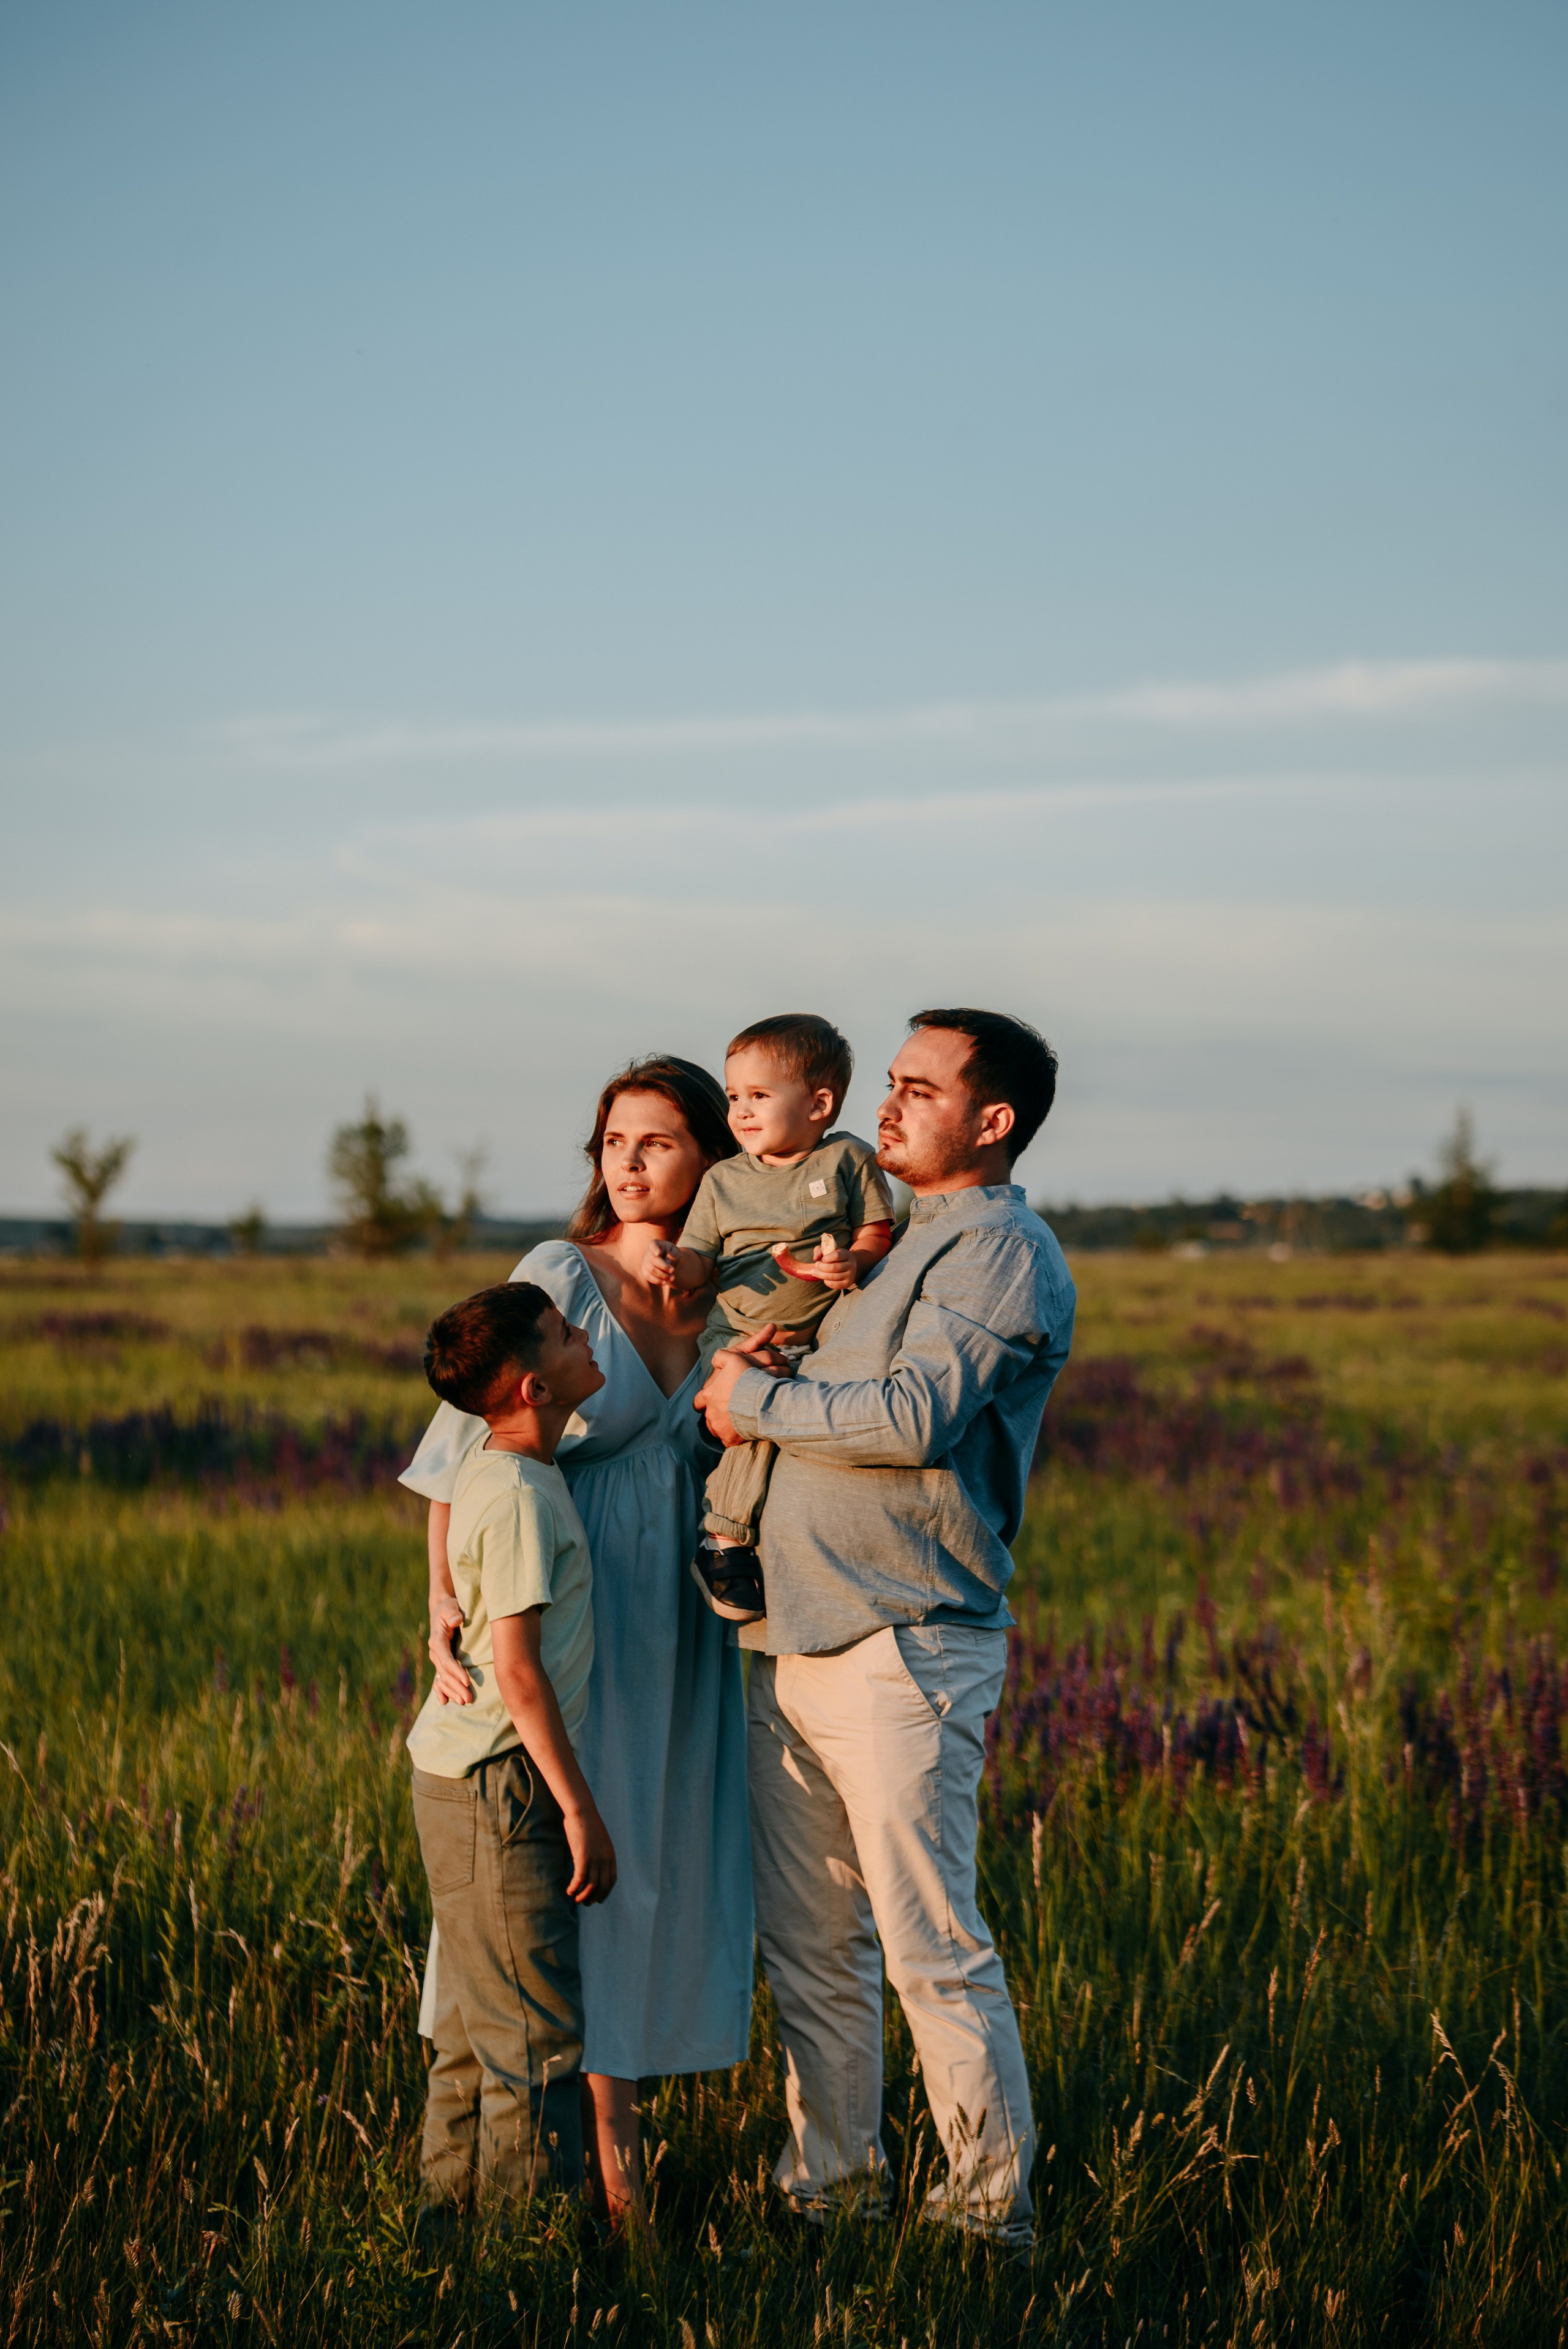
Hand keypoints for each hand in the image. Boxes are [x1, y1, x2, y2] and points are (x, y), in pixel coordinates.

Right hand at [429, 1594, 472, 1706]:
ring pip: (442, 1679)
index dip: (455, 1671)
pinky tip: (445, 1701)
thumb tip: (456, 1620)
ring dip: (452, 1691)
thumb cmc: (449, 1607)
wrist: (442, 1610)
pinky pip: (439, 1679)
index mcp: (437, 1640)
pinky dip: (441, 1691)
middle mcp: (435, 1652)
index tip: (467, 1681)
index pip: (445, 1659)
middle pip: (444, 1673)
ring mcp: (437, 1659)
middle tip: (468, 1698)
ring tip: (464, 1702)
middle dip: (456, 1687)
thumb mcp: (451, 1606)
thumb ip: (453, 1613)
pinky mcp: (441, 1662)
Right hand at [563, 1800, 617, 1903]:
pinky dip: (574, 1888)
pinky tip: (569, 1891)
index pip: (611, 1881)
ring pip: (590, 1886)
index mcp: (611, 1856)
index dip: (605, 1893)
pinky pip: (579, 1879)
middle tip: (585, 1903)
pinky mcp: (583, 1858)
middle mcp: (605, 1860)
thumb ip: (600, 1854)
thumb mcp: (599, 1841)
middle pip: (602, 1886)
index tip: (598, 1899)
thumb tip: (594, 1865)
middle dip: (594, 1898)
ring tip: (576, 1899)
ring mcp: (594, 1859)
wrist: (582, 1812)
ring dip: (583, 1896)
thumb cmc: (588, 1825)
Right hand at [641, 1238, 679, 1291]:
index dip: (654, 1249)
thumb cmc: (673, 1255)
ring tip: (672, 1278)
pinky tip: (665, 1282)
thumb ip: (673, 1255)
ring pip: (651, 1270)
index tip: (658, 1253)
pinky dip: (657, 1281)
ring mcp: (645, 1262)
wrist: (669, 1262)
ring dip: (662, 1275)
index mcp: (656, 1244)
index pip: (653, 1245)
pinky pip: (648, 1277)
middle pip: (653, 1260)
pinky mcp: (645, 1271)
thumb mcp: (676, 1253)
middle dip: (663, 1266)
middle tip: (673, 1270)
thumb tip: (667, 1261)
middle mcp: (648, 1252)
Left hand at [695, 1325, 789, 1445]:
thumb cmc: (746, 1379)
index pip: (698, 1400)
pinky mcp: (729, 1439)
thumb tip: (716, 1358)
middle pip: (708, 1417)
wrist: (761, 1400)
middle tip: (725, 1414)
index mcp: (708, 1395)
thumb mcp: (734, 1359)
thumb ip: (721, 1357)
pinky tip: (741, 1433)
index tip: (710, 1402)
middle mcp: (710, 1413)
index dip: (704, 1401)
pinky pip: (728, 1440)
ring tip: (735, 1423)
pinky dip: (734, 1437)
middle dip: (714, 1416)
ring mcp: (719, 1428)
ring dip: (724, 1426)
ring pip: (717, 1429)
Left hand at [813, 1234, 858, 1289]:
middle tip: (816, 1265)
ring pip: (832, 1277)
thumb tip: (815, 1258)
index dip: (827, 1258)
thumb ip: (820, 1250)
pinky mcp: (847, 1284)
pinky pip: (833, 1284)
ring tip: (814, 1272)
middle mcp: (850, 1265)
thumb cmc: (836, 1257)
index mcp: (846, 1254)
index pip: (837, 1256)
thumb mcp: (829, 1250)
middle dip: (821, 1267)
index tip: (822, 1258)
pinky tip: (823, 1277)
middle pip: (833, 1267)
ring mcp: (849, 1275)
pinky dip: (826, 1281)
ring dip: (820, 1274)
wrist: (851, 1266)